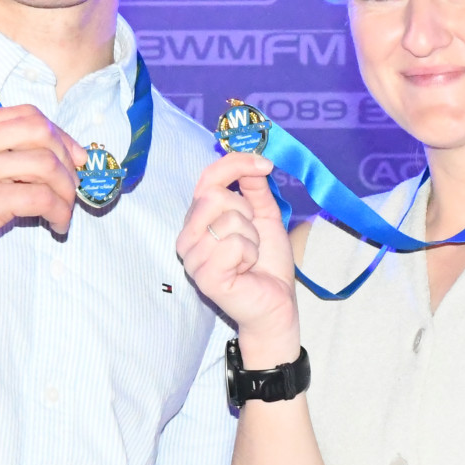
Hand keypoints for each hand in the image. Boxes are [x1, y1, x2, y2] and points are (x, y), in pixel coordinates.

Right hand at [0, 106, 86, 297]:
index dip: (61, 135)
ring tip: (66, 210)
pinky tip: (57, 224)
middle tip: (75, 185)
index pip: (28, 115)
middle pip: (40, 131)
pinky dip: (58, 211)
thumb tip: (59, 156)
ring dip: (67, 191)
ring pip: (45, 164)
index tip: (77, 158)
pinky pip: (39, 197)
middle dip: (68, 158)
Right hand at [175, 152, 300, 366]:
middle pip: (215, 196)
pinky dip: (250, 254)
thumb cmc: (267, 263)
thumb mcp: (265, 216)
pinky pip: (233, 245)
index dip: (236, 164)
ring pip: (228, 221)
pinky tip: (246, 270)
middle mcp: (188, 236)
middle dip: (247, 211)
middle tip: (253, 235)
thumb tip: (255, 160)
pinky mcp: (204, 277)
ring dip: (252, 238)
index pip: (208, 178)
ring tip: (249, 257)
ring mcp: (192, 258)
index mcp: (198, 219)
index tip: (265, 164)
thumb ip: (256, 188)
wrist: (276, 305)